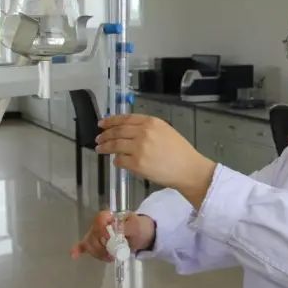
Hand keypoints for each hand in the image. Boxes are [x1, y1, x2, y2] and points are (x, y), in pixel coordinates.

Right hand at [70, 210, 156, 260]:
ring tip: (112, 258)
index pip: (99, 220)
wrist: (142, 234)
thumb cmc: (139, 228)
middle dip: (102, 247)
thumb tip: (117, 232)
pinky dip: (79, 249)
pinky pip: (84, 245)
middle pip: (93, 235)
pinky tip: (74, 255)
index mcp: (110, 216)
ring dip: (99, 254)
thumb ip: (127, 228)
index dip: (102, 231)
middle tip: (114, 254)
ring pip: (90, 244)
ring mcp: (96, 234)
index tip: (110, 241)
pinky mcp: (95, 243)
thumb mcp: (136, 226)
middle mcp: (100, 224)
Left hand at [95, 114, 216, 206]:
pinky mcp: (137, 164)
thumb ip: (148, 128)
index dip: (111, 120)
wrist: (188, 169)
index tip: (102, 123)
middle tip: (99, 138)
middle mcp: (144, 133)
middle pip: (117, 131)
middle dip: (105, 135)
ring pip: (115, 145)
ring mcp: (139, 148)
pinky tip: (116, 162)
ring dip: (105, 147)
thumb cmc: (180, 152)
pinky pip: (120, 161)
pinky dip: (116, 161)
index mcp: (152, 122)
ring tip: (100, 149)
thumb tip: (128, 132)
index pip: (125, 118)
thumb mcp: (166, 131)